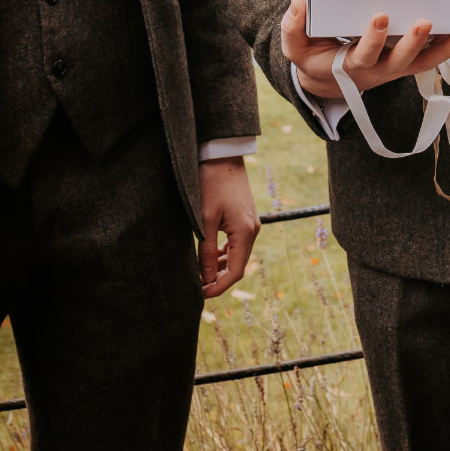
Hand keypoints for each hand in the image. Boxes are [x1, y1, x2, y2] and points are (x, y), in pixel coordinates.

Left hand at [197, 157, 259, 298]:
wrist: (222, 155)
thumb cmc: (211, 184)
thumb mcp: (204, 219)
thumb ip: (205, 251)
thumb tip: (205, 278)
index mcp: (245, 232)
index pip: (235, 272)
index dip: (218, 287)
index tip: (200, 295)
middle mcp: (252, 230)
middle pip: (238, 266)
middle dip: (219, 280)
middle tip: (197, 288)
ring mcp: (250, 224)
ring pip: (237, 256)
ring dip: (220, 268)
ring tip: (200, 275)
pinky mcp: (244, 218)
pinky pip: (236, 244)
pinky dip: (224, 254)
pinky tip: (209, 257)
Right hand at [281, 0, 449, 100]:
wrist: (329, 81)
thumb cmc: (315, 58)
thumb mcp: (296, 48)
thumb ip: (293, 28)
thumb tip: (297, 3)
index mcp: (350, 67)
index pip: (363, 56)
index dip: (374, 39)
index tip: (381, 16)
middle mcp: (377, 71)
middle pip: (399, 62)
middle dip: (413, 42)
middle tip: (424, 21)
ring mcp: (394, 69)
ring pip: (421, 63)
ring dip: (442, 47)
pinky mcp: (406, 63)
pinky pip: (430, 59)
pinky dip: (447, 46)